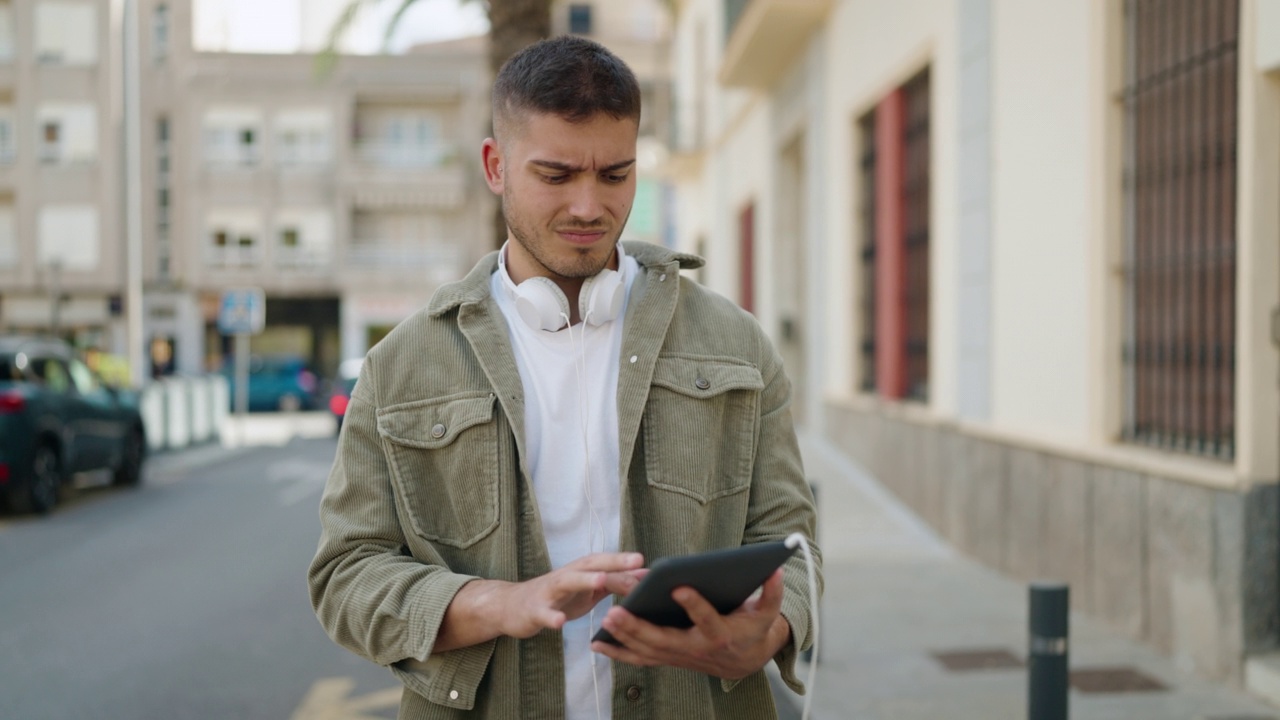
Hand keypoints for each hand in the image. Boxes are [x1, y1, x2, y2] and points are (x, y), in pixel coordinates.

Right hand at [497, 552, 645, 638]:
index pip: (605, 562)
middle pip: (590, 565)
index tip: (647, 562)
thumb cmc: (556, 598)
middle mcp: (565, 576)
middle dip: (613, 562)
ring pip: (567, 582)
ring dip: (585, 580)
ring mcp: (548, 592)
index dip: (625, 561)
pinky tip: (560, 622)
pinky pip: (543, 613)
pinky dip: (551, 616)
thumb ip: (611, 582)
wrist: (512, 606)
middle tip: (635, 561)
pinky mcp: (534, 610)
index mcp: (579, 572)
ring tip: (603, 580)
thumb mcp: (586, 590)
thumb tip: (642, 574)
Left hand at [590, 568, 791, 679]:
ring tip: (605, 619)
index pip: (707, 620)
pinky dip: (619, 653)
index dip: (695, 605)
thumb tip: (776, 568)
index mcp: (721, 633)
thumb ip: (771, 591)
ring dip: (624, 637)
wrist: (745, 660)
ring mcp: (680, 656)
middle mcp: (697, 649)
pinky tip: (597, 644)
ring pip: (648, 651)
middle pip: (665, 640)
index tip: (679, 587)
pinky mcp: (668, 658)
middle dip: (639, 627)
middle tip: (617, 610)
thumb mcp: (768, 611)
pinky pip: (640, 659)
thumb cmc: (753, 629)